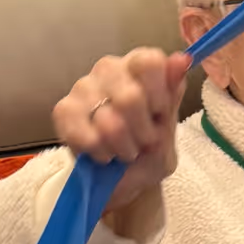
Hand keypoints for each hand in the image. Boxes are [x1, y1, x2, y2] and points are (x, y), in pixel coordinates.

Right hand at [51, 48, 189, 223]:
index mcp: (139, 66)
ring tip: (123, 151)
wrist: (125, 182)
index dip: (159, 96)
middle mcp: (109, 69)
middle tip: (142, 142)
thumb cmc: (149, 151)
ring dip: (122, 147)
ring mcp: (83, 87)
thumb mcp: (169, 127)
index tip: (159, 115)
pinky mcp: (63, 110)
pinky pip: (86, 136)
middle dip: (143, 132)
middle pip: (130, 96)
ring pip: (108, 121)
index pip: (148, 62)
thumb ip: (173, 93)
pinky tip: (103, 155)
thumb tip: (181, 60)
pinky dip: (101, 153)